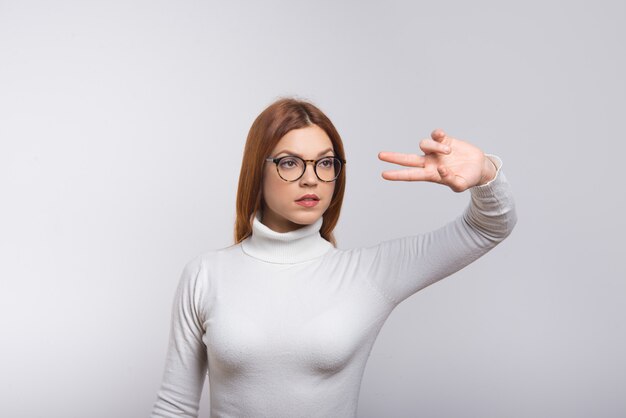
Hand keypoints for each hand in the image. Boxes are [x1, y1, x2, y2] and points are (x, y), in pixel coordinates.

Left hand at [377, 129, 496, 192]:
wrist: (479, 167)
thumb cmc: (468, 179)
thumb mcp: (460, 185)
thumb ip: (450, 181)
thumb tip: (440, 170)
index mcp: (430, 174)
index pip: (410, 175)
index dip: (397, 175)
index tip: (384, 174)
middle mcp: (429, 162)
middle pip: (407, 159)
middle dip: (394, 157)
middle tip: (380, 156)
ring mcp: (435, 150)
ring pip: (424, 144)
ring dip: (435, 146)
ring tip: (449, 152)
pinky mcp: (444, 140)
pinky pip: (435, 134)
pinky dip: (437, 135)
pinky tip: (443, 137)